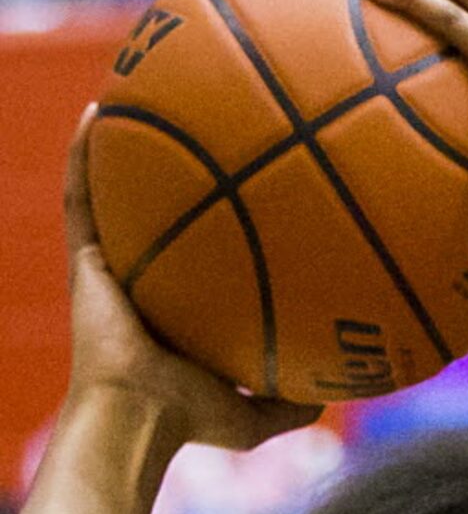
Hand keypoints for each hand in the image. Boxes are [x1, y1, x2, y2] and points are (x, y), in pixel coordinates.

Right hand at [63, 113, 319, 449]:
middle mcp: (147, 279)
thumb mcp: (260, 412)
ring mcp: (114, 265)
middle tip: (205, 123)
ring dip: (125, 147)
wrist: (138, 418)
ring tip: (142, 92)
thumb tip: (341, 390)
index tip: (249, 184)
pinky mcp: (85, 259)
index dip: (220, 221)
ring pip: (116, 193)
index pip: (202, 254)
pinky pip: (81, 196)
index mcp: (183, 307)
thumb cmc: (192, 420)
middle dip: (178, 169)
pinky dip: (83, 156)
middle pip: (163, 212)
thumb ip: (297, 400)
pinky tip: (97, 114)